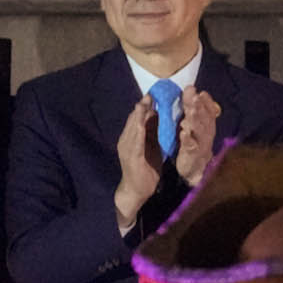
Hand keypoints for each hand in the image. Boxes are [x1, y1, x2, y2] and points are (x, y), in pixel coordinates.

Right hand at [112, 96, 162, 231]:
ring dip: (138, 116)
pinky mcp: (131, 157)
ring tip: (143, 103)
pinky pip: (135, 142)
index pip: (138, 119)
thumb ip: (152, 132)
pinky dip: (138, 131)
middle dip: (141, 107)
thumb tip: (156, 114)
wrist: (137, 189)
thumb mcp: (152, 146)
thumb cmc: (146, 168)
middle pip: (134, 120)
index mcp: (133, 138)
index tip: (153, 94)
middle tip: (149, 93)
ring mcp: (127, 148)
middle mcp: (127, 140)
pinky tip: (141, 123)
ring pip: (132, 128)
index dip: (145, 107)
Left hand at [170, 88, 220, 184]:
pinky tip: (184, 133)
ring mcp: (200, 145)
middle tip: (195, 96)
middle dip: (199, 107)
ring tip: (189, 110)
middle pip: (204, 119)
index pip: (208, 112)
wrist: (195, 171)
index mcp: (206, 126)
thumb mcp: (194, 126)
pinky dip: (188, 139)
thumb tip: (191, 89)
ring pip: (199, 131)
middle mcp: (206, 134)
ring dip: (195, 120)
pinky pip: (191, 146)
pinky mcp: (192, 155)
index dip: (206, 102)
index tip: (201, 91)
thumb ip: (193, 109)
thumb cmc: (193, 145)